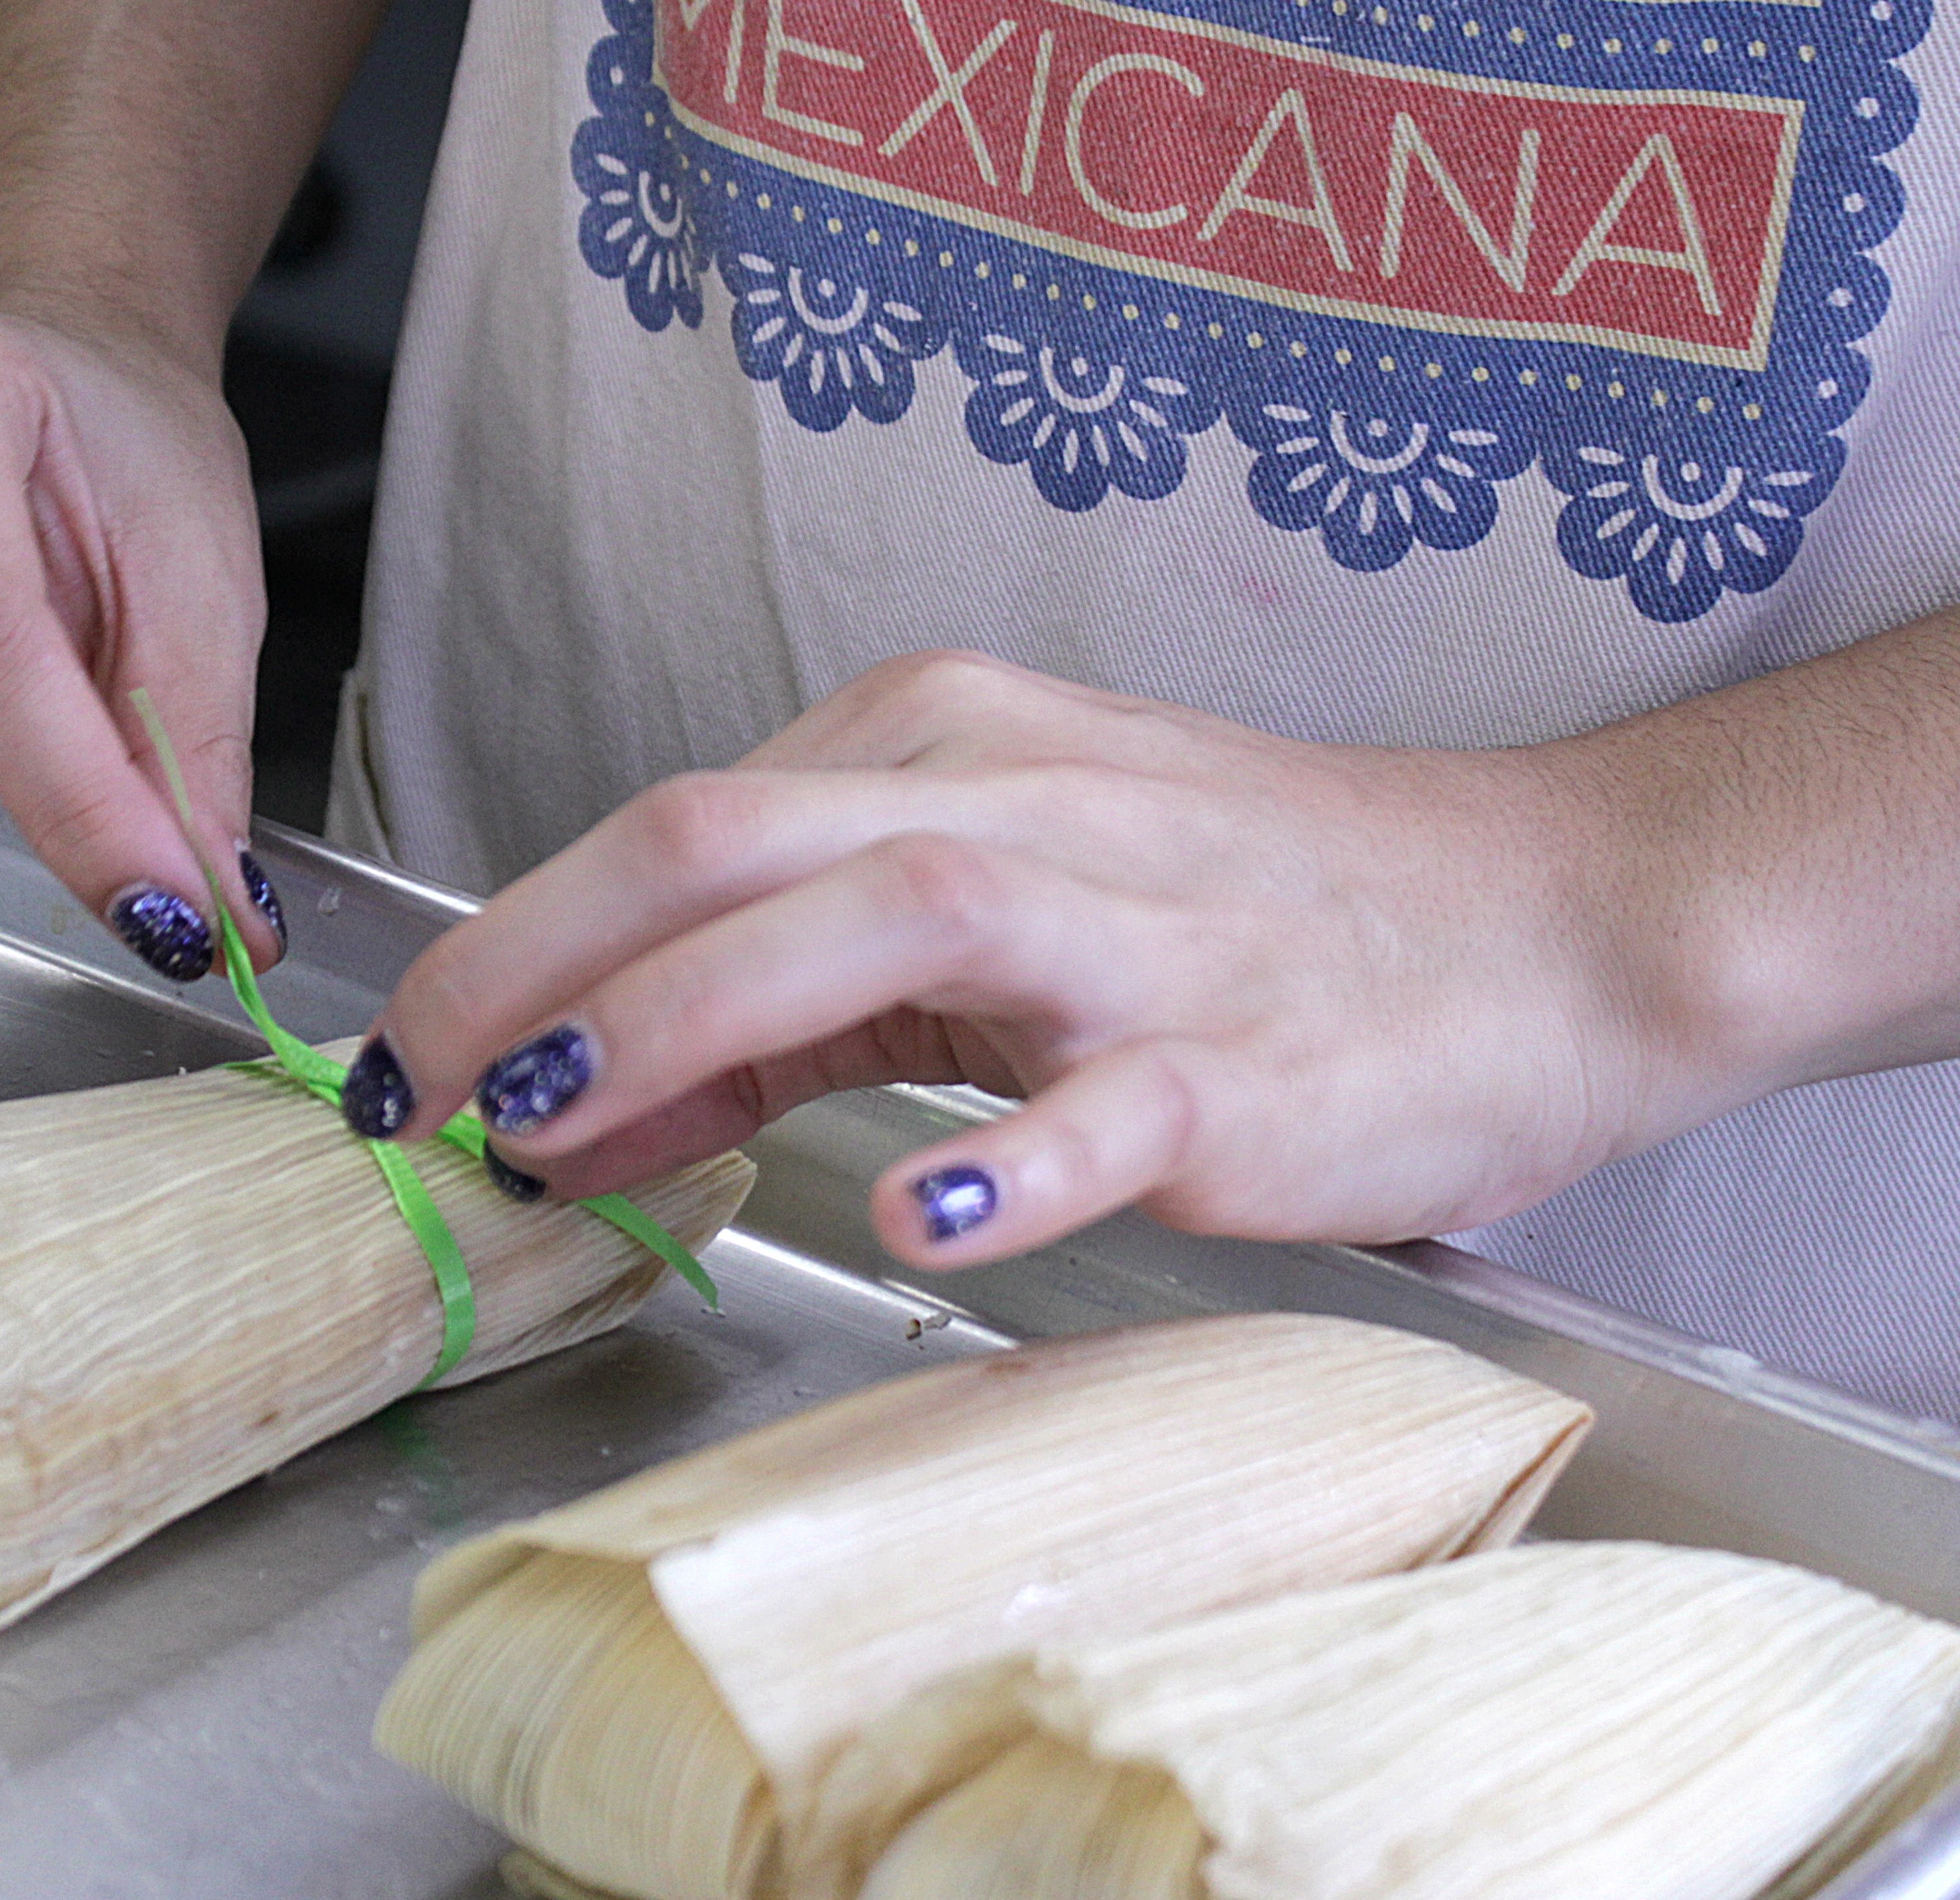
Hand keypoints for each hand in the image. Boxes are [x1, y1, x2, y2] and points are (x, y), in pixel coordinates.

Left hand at [344, 651, 1731, 1266]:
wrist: (1542, 921)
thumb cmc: (1256, 909)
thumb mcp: (1000, 904)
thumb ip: (797, 989)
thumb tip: (595, 1085)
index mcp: (940, 745)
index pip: (678, 830)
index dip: (519, 947)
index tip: (423, 1067)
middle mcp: (1014, 802)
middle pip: (719, 841)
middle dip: (533, 964)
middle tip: (417, 1093)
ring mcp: (1133, 931)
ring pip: (877, 921)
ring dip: (693, 1018)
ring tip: (568, 1120)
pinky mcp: (1236, 1063)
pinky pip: (1104, 1106)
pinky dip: (1004, 1159)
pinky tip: (921, 1214)